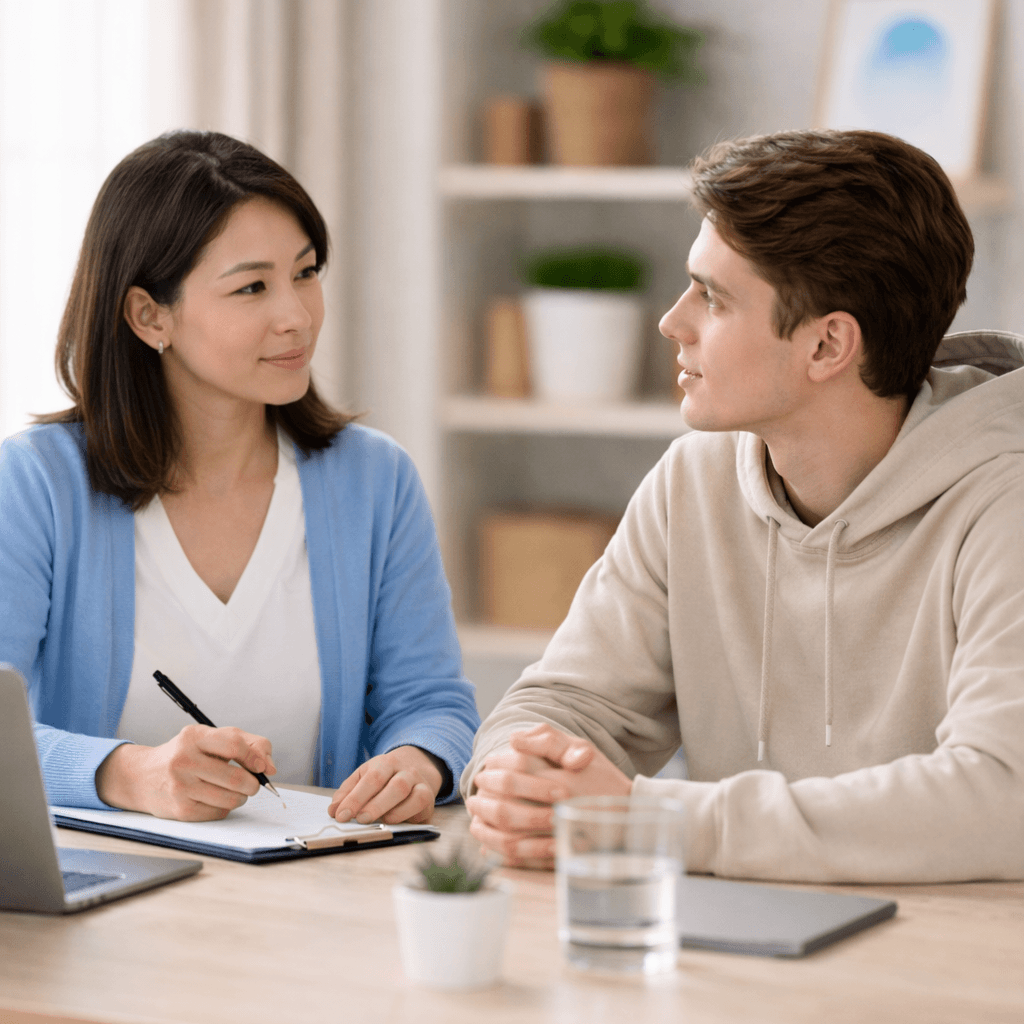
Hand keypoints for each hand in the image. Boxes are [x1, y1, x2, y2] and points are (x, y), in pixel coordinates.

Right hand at [95, 724, 275, 820]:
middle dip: (253, 784)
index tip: (263, 767)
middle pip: (236, 778)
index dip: (255, 757)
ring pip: (231, 799)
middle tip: (252, 783)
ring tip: (235, 791)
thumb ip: (247, 743)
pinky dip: (225, 808)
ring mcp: (180, 786)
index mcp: (194, 736)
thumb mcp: (211, 738)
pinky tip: (216, 798)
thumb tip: (270, 768)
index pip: (234, 745)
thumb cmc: (187, 754)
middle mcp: (184, 760)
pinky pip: (218, 813)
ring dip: (241, 797)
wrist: (143, 776)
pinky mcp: (180, 810)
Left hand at [328, 746, 443, 825]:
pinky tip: (392, 821)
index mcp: (385, 763)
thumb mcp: (363, 777)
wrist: (416, 767)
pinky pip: (420, 805)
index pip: (371, 778)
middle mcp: (405, 771)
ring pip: (411, 796)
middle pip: (394, 786)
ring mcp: (419, 783)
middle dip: (375, 805)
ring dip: (392, 812)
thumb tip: (333, 810)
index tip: (341, 815)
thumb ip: (347, 792)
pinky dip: (406, 815)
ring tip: (375, 822)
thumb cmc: (384, 776)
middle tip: (359, 820)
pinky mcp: (428, 798)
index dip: (355, 798)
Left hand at [466, 723, 632, 869]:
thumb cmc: (602, 779)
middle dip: (483, 800)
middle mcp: (559, 809)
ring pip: (509, 838)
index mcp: (561, 778)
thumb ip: (548, 739)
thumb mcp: (582, 748)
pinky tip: (489, 846)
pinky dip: (500, 854)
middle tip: (474, 796)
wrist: (630, 817)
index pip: (514, 770)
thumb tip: (514, 739)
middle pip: (506, 807)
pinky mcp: (558, 858)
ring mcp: (558, 837)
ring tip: (476, 820)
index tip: (485, 767)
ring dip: (486, 829)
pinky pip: (522, 860)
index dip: (493, 768)